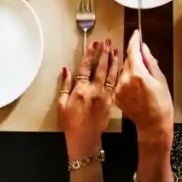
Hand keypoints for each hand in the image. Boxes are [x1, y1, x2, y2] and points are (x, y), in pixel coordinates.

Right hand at [59, 38, 119, 159]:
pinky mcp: (111, 102)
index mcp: (81, 90)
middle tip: (107, 41)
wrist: (85, 139)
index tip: (94, 44)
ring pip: (110, 75)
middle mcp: (94, 90)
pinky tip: (120, 67)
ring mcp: (104, 96)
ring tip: (116, 50)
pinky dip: (117, 74)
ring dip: (113, 61)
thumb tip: (66, 70)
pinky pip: (115, 84)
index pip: (86, 67)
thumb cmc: (70, 123)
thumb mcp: (61, 104)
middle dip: (104, 53)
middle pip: (100, 68)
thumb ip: (64, 86)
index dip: (90, 54)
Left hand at [114, 30, 172, 146]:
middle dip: (133, 57)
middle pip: (127, 60)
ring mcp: (118, 88)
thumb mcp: (160, 79)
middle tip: (143, 60)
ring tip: (140, 76)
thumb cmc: (161, 103)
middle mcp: (124, 79)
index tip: (136, 33)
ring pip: (122, 71)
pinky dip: (125, 79)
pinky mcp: (115, 95)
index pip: (132, 50)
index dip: (134, 40)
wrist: (153, 125)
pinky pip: (119, 81)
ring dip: (129, 69)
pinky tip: (134, 86)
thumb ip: (149, 61)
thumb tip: (143, 47)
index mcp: (137, 74)